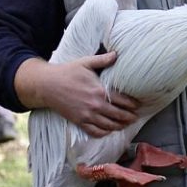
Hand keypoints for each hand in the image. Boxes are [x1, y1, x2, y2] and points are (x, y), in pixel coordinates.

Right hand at [17, 53, 140, 137]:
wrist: (47, 85)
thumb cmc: (67, 72)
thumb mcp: (86, 62)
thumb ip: (103, 60)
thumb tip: (117, 54)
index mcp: (100, 91)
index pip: (123, 101)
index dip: (133, 104)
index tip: (139, 105)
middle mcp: (95, 105)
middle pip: (118, 115)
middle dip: (129, 117)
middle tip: (136, 117)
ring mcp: (87, 115)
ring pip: (109, 126)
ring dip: (120, 126)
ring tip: (126, 124)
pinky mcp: (78, 121)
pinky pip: (95, 132)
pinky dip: (104, 133)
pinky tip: (109, 130)